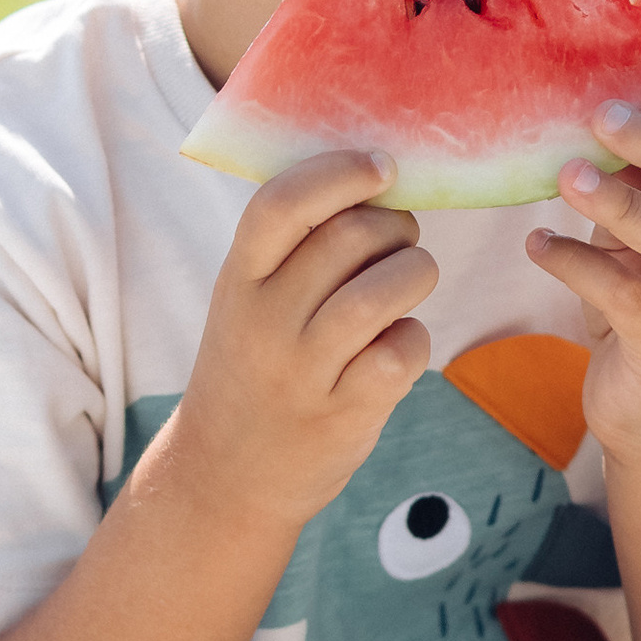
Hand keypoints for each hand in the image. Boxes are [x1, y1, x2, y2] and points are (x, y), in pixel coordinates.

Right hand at [166, 153, 435, 535]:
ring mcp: (304, 371)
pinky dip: (416, 337)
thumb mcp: (246, 302)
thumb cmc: (252, 367)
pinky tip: (399, 345)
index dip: (339, 172)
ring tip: (410, 280)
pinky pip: (402, 352)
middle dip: (395, 225)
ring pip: (383, 291)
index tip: (382, 165)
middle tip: (399, 240)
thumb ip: (293, 248)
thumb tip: (376, 177)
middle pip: (349, 238)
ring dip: (416, 272)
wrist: (224, 475)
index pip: (281, 204)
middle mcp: (265, 322)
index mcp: (239, 281)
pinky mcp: (342, 413)